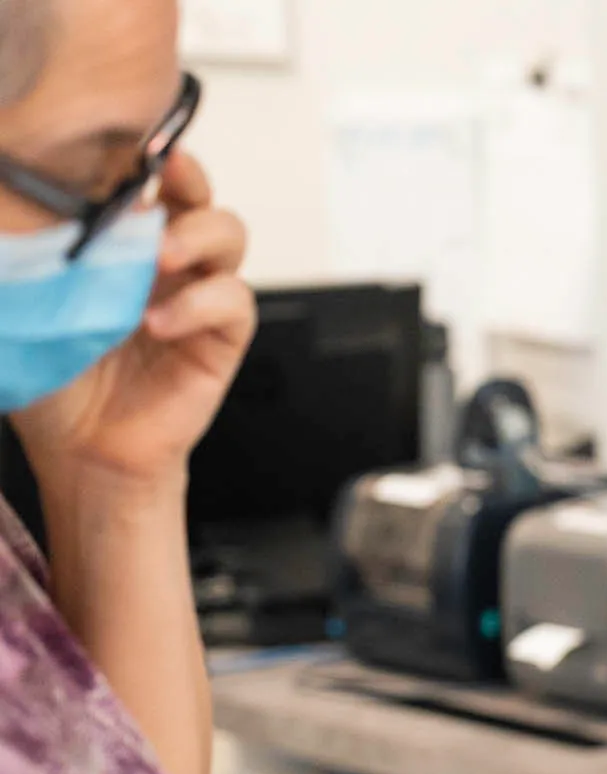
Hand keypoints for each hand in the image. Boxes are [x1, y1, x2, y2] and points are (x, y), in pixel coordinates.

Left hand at [12, 149, 252, 498]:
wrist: (80, 451)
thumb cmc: (51, 377)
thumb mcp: (18, 298)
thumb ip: (17, 251)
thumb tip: (0, 202)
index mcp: (115, 242)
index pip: (141, 179)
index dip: (141, 152)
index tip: (125, 138)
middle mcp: (162, 262)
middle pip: (197, 194)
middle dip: (186, 176)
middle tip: (163, 176)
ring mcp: (195, 296)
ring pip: (229, 235)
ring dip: (199, 235)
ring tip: (161, 256)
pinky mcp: (219, 338)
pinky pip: (233, 302)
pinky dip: (200, 304)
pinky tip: (158, 323)